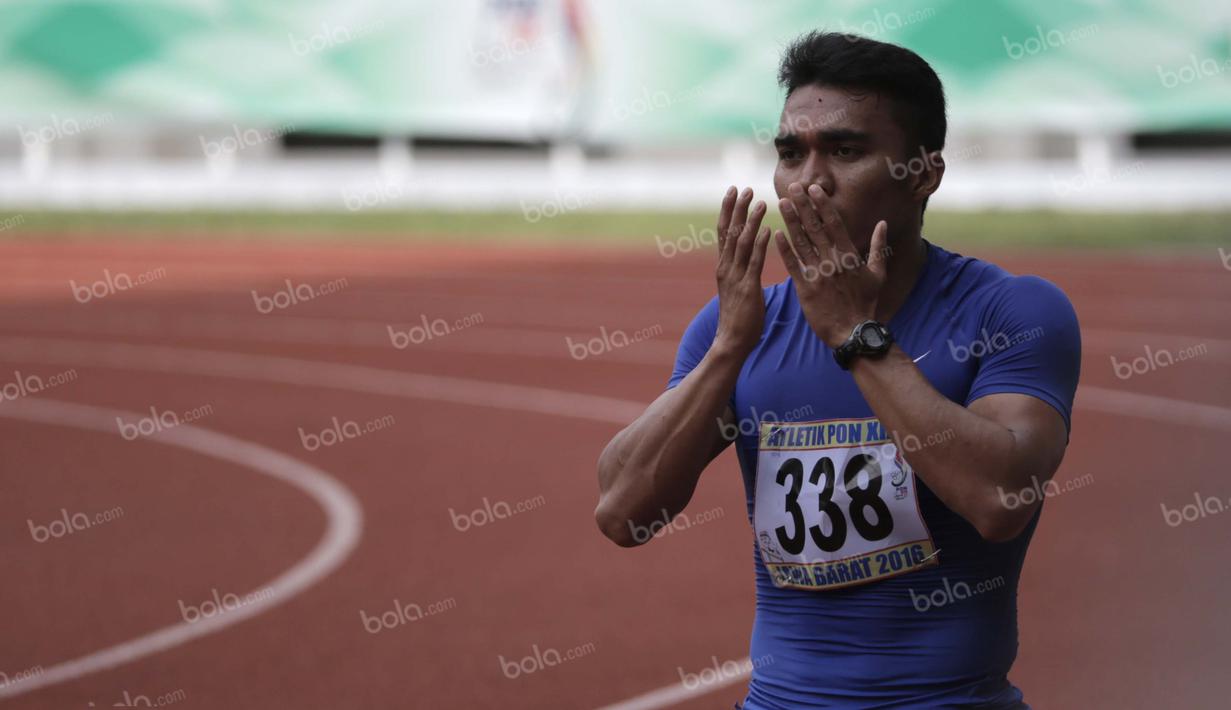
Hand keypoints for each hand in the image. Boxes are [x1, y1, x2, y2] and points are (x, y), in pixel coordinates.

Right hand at [713, 186, 770, 356]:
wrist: (731, 342)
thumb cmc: (738, 318)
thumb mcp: (736, 289)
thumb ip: (740, 272)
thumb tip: (748, 260)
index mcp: (723, 266)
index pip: (723, 232)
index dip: (728, 210)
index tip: (733, 191)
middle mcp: (726, 268)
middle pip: (729, 231)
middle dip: (737, 208)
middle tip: (745, 188)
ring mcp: (735, 277)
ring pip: (741, 242)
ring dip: (751, 221)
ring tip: (760, 202)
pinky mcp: (747, 288)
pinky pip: (754, 261)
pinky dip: (761, 244)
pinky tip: (769, 230)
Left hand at [775, 182, 887, 348]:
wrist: (852, 332)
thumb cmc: (866, 303)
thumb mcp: (878, 274)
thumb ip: (879, 247)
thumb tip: (883, 223)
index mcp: (850, 255)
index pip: (834, 224)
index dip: (822, 205)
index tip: (813, 189)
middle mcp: (833, 261)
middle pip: (815, 228)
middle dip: (803, 206)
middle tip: (792, 187)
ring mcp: (818, 274)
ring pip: (801, 242)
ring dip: (791, 221)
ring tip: (782, 203)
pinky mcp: (805, 288)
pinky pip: (793, 265)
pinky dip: (784, 250)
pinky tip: (776, 234)